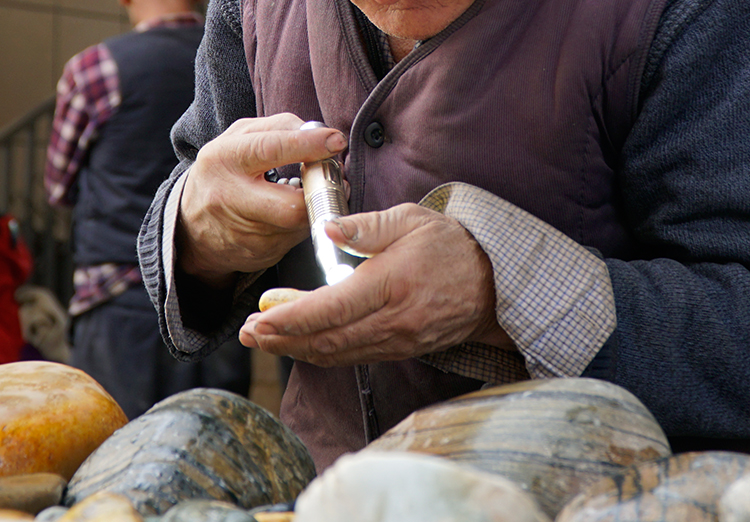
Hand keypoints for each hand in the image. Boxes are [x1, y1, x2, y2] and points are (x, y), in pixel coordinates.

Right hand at [177, 113, 347, 286]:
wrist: (193, 227)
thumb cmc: (225, 173)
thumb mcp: (239, 139)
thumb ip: (279, 128)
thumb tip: (319, 134)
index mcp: (223, 159)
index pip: (272, 149)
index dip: (310, 146)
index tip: (336, 141)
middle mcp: (230, 197)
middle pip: (291, 205)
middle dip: (321, 191)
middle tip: (333, 177)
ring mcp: (245, 232)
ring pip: (301, 222)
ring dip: (317, 205)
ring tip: (312, 191)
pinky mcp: (260, 253)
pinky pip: (299, 237)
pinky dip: (306, 222)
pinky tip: (297, 212)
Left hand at [239, 203, 513, 365]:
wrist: (493, 284)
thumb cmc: (449, 245)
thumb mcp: (411, 220)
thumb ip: (367, 227)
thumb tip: (327, 230)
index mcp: (391, 283)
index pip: (331, 308)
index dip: (291, 317)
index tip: (260, 318)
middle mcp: (393, 320)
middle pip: (327, 339)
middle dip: (283, 340)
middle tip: (248, 335)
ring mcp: (398, 340)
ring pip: (338, 353)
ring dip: (297, 349)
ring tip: (265, 340)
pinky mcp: (401, 349)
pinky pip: (354, 356)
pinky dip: (323, 352)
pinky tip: (302, 343)